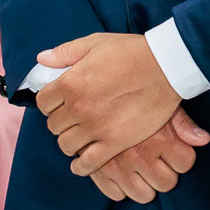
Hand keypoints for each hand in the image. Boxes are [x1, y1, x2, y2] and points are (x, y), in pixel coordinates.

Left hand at [35, 32, 181, 173]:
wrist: (167, 66)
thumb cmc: (133, 52)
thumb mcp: (96, 42)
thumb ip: (65, 52)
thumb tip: (42, 59)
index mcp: (70, 82)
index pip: (43, 103)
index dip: (51, 103)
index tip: (61, 102)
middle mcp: (78, 107)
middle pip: (54, 125)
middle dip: (62, 121)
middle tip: (75, 118)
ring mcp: (96, 127)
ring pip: (66, 145)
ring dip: (71, 141)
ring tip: (82, 135)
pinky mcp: (115, 142)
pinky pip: (88, 163)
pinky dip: (81, 166)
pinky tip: (83, 162)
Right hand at [88, 107, 209, 204]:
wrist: (92, 91)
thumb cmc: (135, 96)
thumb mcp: (162, 102)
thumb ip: (183, 123)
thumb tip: (204, 139)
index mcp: (161, 138)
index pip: (185, 163)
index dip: (182, 156)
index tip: (174, 148)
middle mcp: (140, 155)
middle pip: (167, 184)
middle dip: (165, 173)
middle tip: (157, 158)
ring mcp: (118, 167)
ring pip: (144, 195)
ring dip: (145, 184)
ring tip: (141, 166)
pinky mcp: (97, 172)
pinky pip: (117, 195)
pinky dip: (120, 186)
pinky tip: (122, 169)